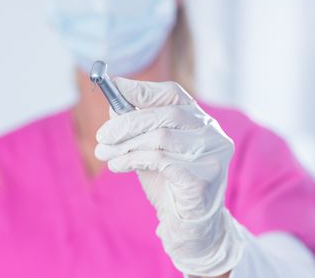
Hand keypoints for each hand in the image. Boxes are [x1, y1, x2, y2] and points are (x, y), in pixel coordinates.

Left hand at [95, 78, 244, 276]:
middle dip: (127, 123)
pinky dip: (132, 160)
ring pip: (161, 137)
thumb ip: (137, 128)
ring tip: (105, 155)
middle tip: (102, 136)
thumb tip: (114, 104)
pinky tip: (118, 166)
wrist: (189, 229)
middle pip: (166, 114)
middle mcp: (213, 134)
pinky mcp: (203, 178)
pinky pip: (161, 160)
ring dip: (125, 145)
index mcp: (201, 123)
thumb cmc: (169, 186)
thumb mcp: (149, 151)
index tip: (114, 86)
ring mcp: (212, 156)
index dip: (143, 89)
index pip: (174, 94)